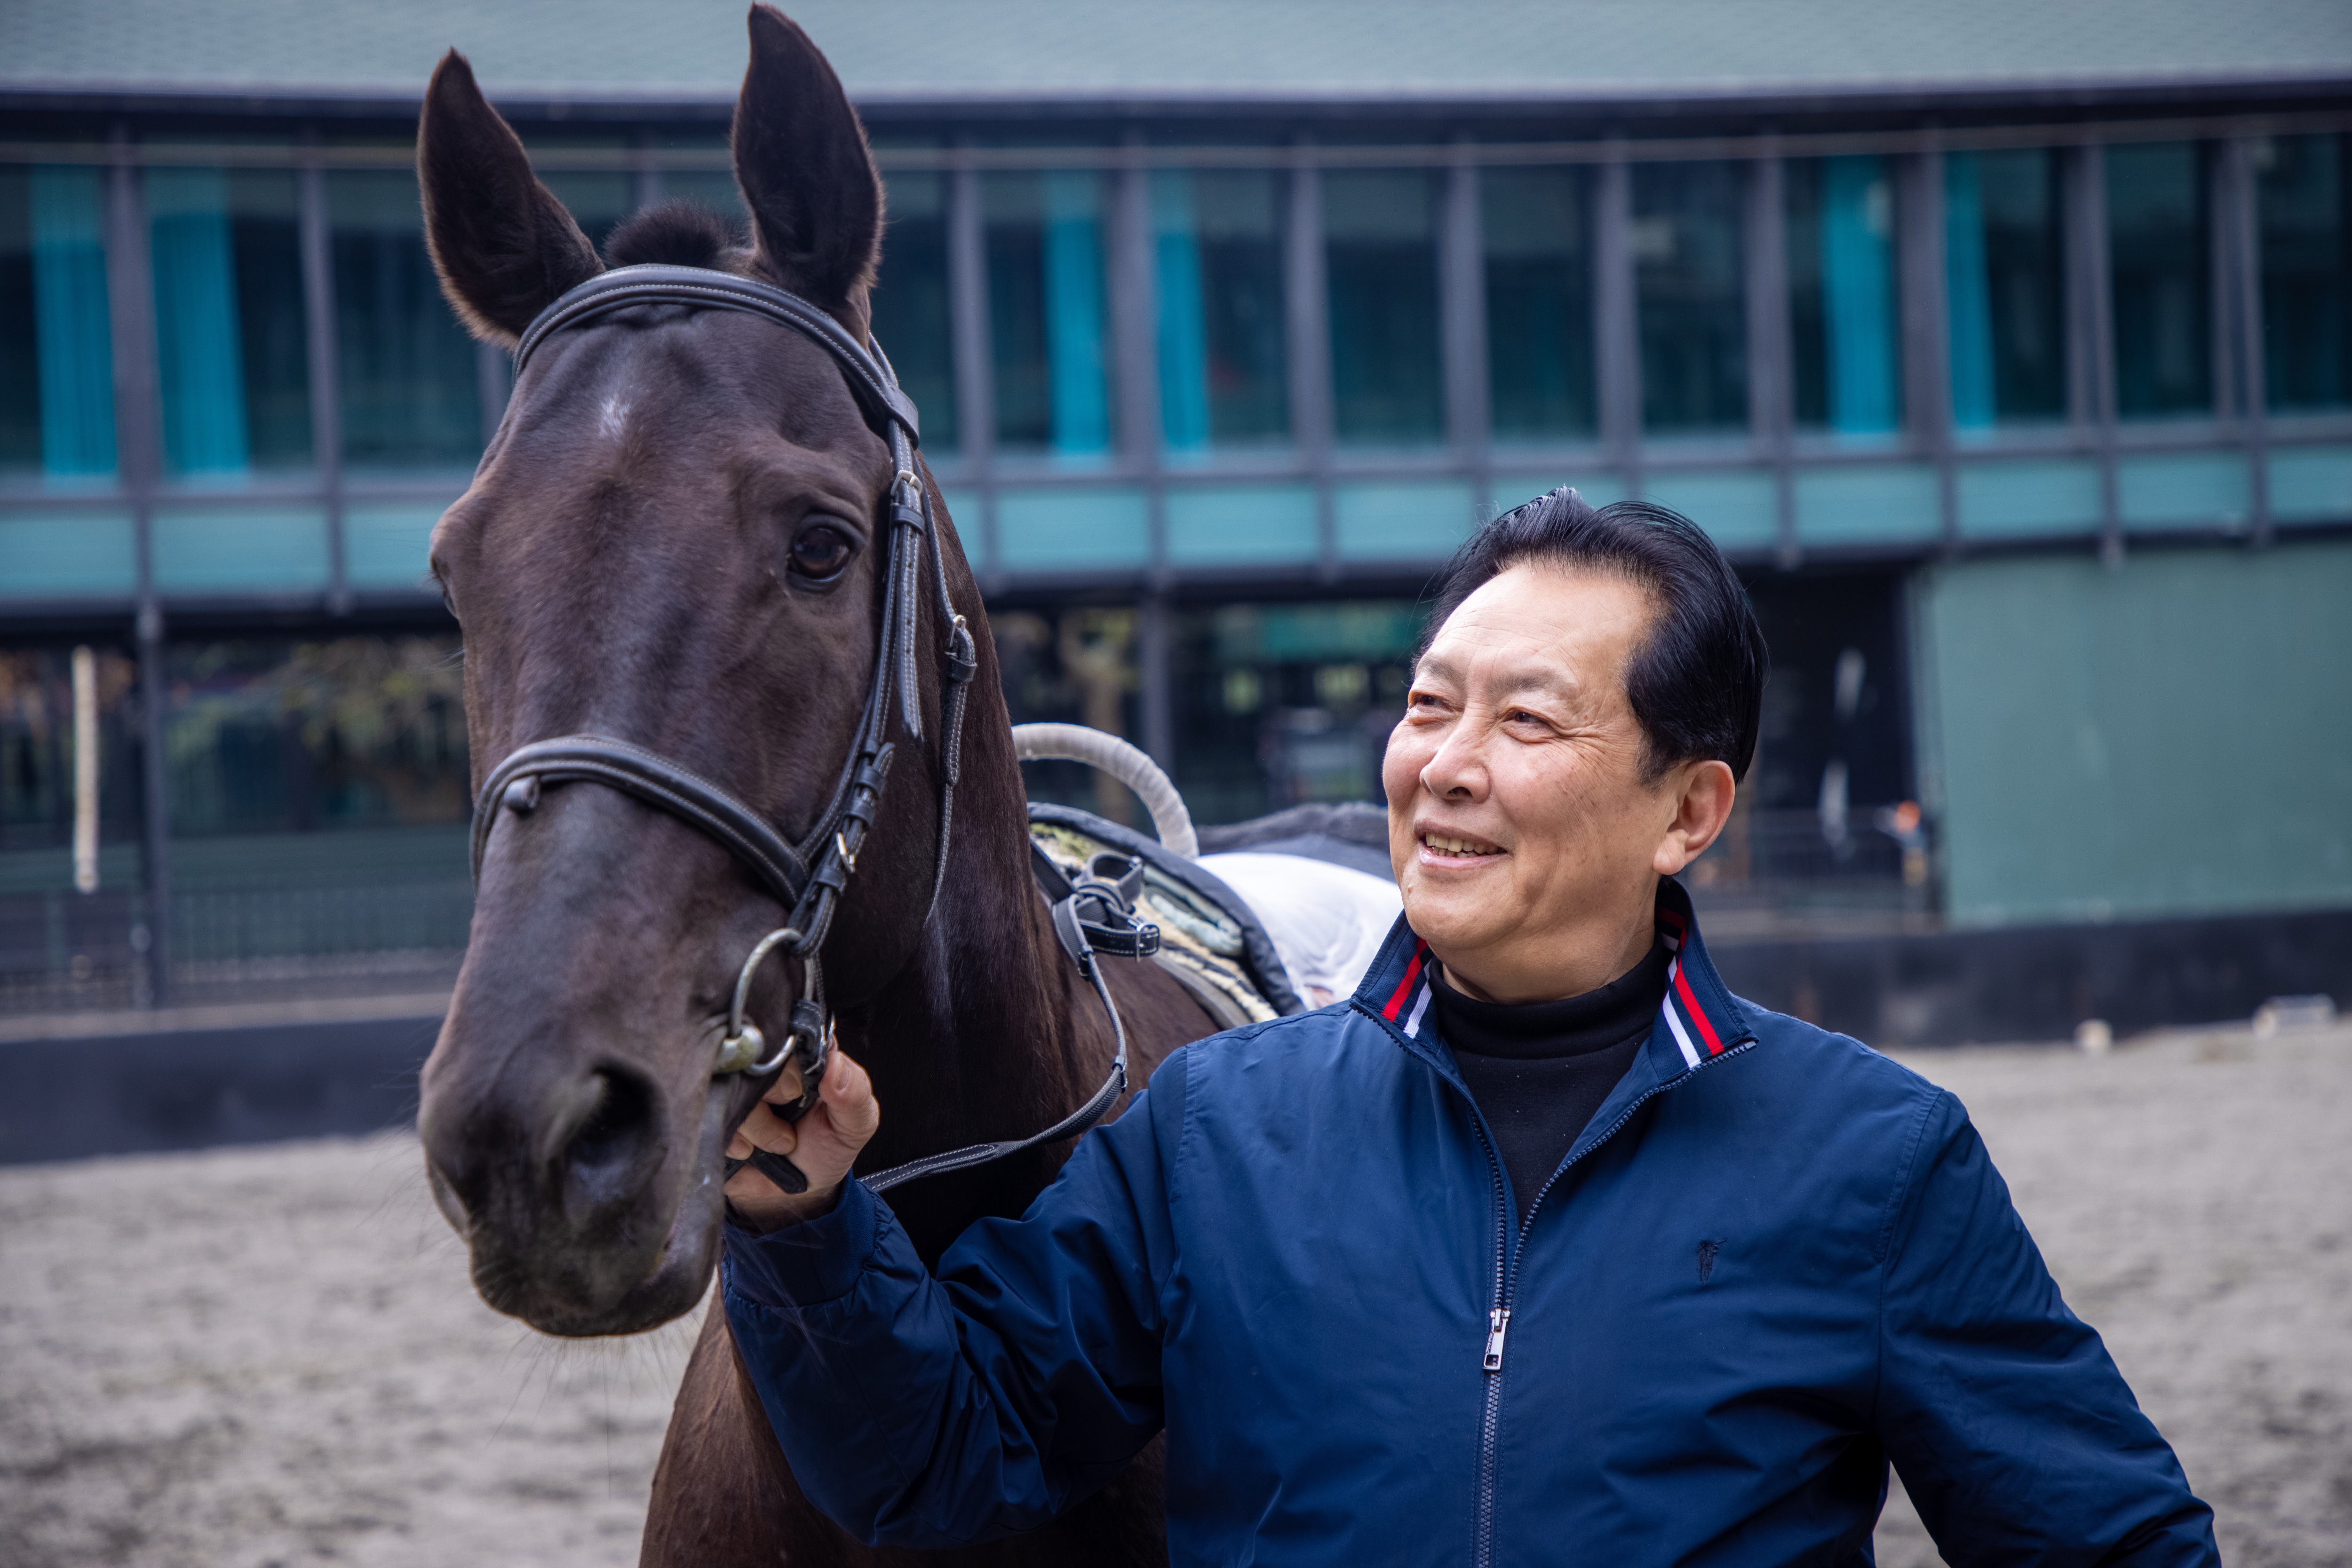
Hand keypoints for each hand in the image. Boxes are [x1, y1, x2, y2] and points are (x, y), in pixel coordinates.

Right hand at [722, 1048, 879, 1232]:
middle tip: (790, 1128)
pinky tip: (749, 1152)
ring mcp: (737, 1086)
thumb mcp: (854, 1126)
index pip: (790, 1032)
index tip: (797, 1091)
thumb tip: (836, 1064)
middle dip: (773, 1095)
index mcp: (804, 1057)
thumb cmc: (823, 1151)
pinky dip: (732, 1138)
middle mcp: (768, 1065)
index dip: (791, 1062)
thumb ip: (855, 1094)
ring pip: (732, 1086)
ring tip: (776, 1145)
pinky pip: (710, 1112)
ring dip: (756, 1126)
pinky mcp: (714, 1110)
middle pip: (755, 1055)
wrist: (788, 1196)